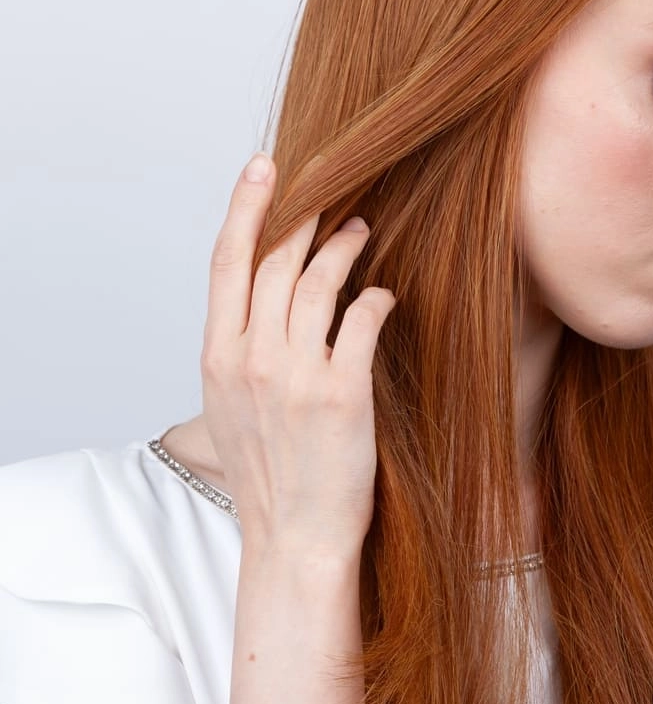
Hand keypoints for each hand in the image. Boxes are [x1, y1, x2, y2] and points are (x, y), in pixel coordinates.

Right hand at [199, 152, 395, 558]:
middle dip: (306, 216)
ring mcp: (295, 376)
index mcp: (217, 359)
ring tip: (361, 232)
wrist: (295, 536)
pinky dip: (374, 298)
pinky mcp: (342, 394)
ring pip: (319, 282)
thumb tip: (264, 302)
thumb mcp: (232, 408)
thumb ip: (241, 351)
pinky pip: (361, 320)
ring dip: (343, 247)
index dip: (245, 208)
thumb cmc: (271, 475)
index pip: (227, 264)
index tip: (263, 166)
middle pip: (277, 262)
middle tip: (334, 192)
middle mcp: (250, 360)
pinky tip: (384, 295)